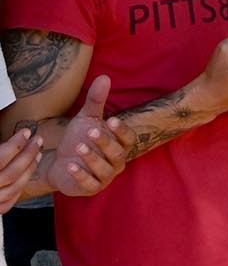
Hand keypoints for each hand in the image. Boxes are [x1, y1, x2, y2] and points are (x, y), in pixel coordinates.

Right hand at [0, 127, 39, 213]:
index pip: (1, 157)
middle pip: (11, 172)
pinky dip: (19, 188)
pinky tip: (25, 175)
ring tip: (36, 154)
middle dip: (27, 155)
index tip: (25, 133)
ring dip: (29, 169)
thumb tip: (4, 141)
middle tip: (37, 140)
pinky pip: (8, 201)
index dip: (15, 144)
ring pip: (14, 187)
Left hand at [45, 76, 135, 198]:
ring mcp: (105, 176)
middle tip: (91, 131)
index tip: (111, 120)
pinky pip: (89, 183)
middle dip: (105, 142)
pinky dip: (81, 175)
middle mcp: (116, 161)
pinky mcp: (91, 187)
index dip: (121, 131)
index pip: (128, 138)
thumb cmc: (79, 139)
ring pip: (104, 169)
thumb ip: (96, 101)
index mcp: (120, 144)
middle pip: (117, 153)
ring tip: (79, 148)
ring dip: (92, 159)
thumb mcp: (86, 119)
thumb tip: (104, 77)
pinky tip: (70, 165)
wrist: (61, 165)